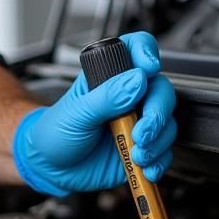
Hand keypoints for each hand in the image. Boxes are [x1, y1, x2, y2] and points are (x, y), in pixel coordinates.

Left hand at [12, 31, 176, 195]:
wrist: (51, 169)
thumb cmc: (56, 132)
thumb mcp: (76, 113)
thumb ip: (106, 97)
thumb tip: (137, 80)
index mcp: (108, 77)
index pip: (134, 49)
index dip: (146, 52)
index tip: (149, 68)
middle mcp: (127, 96)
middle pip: (161, 89)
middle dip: (157, 113)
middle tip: (141, 132)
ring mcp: (136, 121)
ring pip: (167, 121)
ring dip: (158, 140)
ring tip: (136, 153)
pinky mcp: (142, 146)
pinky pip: (164, 150)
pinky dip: (160, 160)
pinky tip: (146, 167)